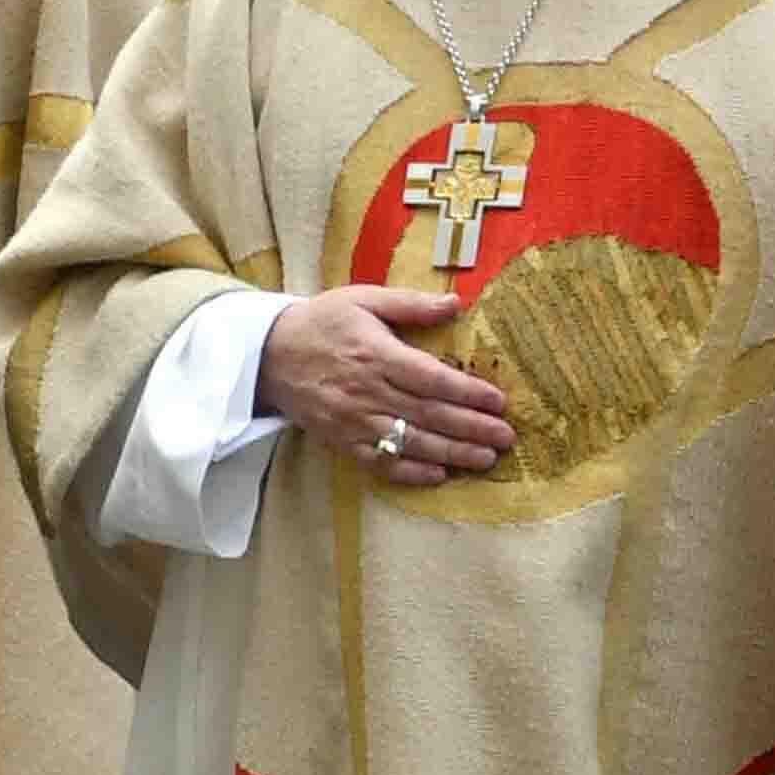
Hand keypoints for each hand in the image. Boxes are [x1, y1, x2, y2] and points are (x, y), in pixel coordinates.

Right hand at [258, 287, 513, 487]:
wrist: (268, 354)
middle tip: (506, 438)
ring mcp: (354, 420)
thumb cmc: (323, 321)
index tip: (498, 402)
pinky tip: (439, 475)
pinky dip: (410, 471)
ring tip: (485, 459)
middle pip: (429, 414)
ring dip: (451, 453)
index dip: (467, 393)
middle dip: (471, 429)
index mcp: (377, 354)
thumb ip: (410, 304)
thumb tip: (456, 303)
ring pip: (410, 442)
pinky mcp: (342, 440)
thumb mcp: (364, 299)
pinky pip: (380, 461)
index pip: (431, 378)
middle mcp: (368, 391)